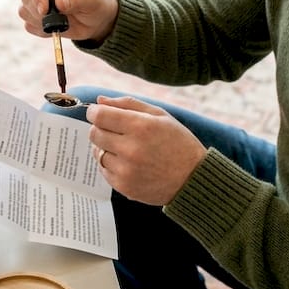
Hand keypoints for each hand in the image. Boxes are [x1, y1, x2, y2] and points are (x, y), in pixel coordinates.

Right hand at [18, 0, 119, 43]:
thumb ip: (76, 0)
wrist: (97, 19)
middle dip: (37, 10)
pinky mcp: (36, 16)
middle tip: (56, 21)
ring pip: (23, 10)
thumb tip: (58, 3)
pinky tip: (57, 29)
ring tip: (62, 23)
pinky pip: (29, 25)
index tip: (44, 10)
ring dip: (39, 21)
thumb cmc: (96, 2)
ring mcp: (37, 0)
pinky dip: (41, 30)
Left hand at [87, 96, 205, 204]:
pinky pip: (104, 170)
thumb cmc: (178, 142)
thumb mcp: (160, 116)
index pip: (100, 116)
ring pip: (97, 152)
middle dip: (101, 128)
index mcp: (141, 127)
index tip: (98, 113)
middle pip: (95, 133)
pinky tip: (128, 163)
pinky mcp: (124, 187)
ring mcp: (126, 170)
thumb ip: (128, 104)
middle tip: (116, 131)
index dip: (95, 112)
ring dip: (106, 148)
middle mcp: (131, 149)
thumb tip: (99, 101)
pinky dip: (111, 164)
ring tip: (126, 148)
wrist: (193, 179)